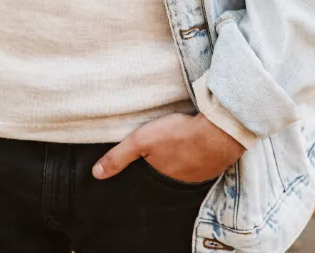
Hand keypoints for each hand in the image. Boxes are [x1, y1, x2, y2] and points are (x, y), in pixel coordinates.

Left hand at [92, 112, 243, 183]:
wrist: (218, 131)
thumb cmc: (178, 134)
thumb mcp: (141, 141)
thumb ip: (119, 156)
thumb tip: (96, 174)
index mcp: (162, 178)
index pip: (148, 177)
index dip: (144, 167)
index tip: (143, 159)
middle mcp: (181, 182)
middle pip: (167, 172)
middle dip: (162, 162)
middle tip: (161, 147)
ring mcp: (199, 174)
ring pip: (184, 167)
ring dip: (181, 156)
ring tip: (176, 143)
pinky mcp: (214, 162)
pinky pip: (201, 160)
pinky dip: (197, 152)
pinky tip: (195, 142)